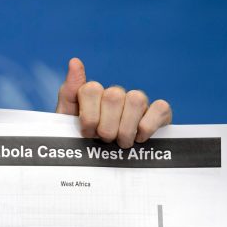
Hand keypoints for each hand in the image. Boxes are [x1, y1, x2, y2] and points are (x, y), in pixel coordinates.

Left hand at [56, 58, 171, 147]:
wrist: (101, 165)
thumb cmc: (84, 143)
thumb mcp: (67, 123)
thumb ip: (69, 93)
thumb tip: (74, 61)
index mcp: (93, 94)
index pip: (91, 89)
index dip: (88, 116)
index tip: (86, 133)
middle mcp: (116, 95)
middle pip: (113, 96)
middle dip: (106, 127)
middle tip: (104, 141)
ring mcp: (138, 102)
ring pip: (136, 100)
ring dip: (127, 129)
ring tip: (121, 144)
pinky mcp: (159, 113)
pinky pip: (160, 108)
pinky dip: (149, 126)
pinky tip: (140, 139)